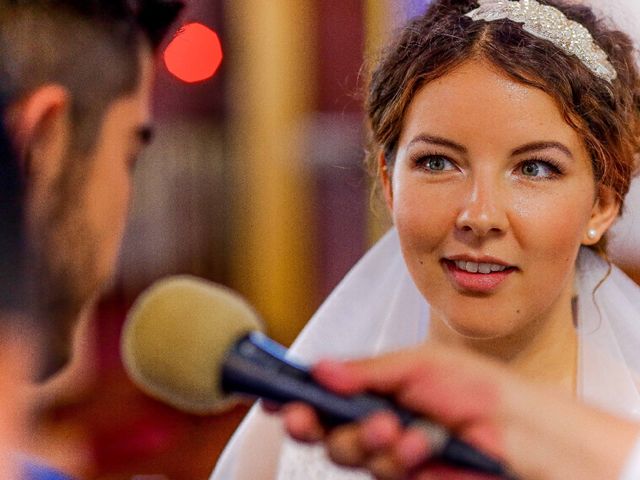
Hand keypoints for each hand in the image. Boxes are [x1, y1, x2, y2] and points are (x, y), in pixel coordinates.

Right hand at [279, 343, 639, 479]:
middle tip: (309, 415)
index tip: (277, 392)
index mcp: (379, 383)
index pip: (327, 387)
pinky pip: (380, 469)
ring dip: (363, 438)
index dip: (299, 391)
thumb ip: (367, 371)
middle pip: (324, 426)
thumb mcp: (419, 364)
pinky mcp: (408, 474)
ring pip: (346, 452)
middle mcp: (378, 416)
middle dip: (316, 421)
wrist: (521, 430)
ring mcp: (391, 448)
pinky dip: (394, 456)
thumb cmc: (480, 387)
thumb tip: (321, 370)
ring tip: (394, 426)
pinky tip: (420, 443)